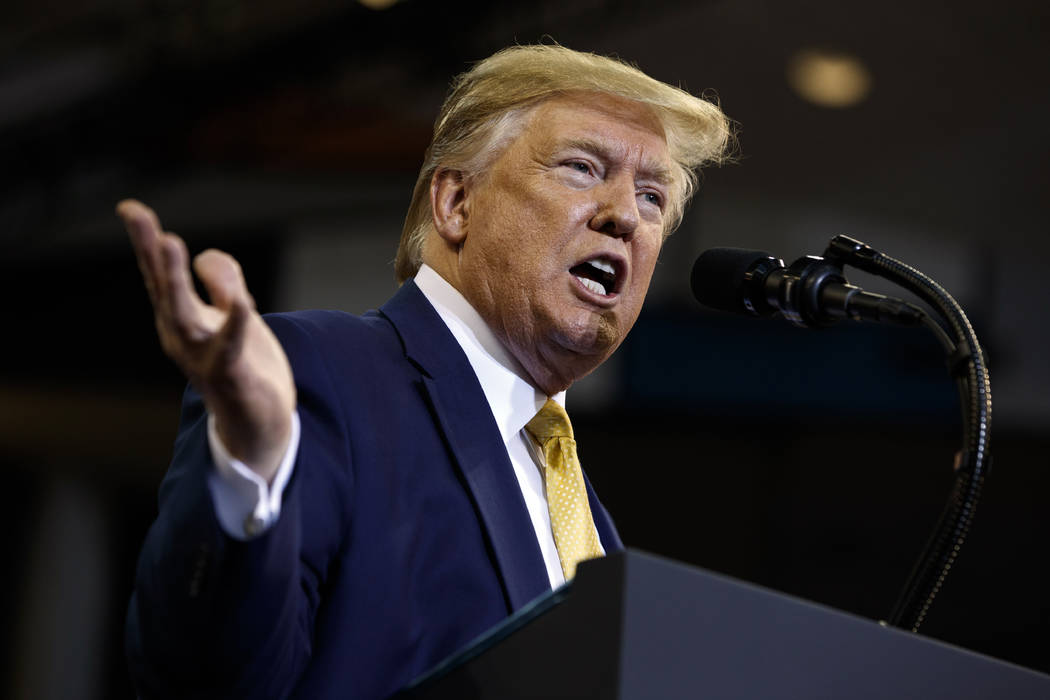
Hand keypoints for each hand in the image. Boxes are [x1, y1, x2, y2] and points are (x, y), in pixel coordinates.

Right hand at [118, 199, 295, 482]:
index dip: (145, 241)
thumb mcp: (234, 314)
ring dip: (178, 280)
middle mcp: (183, 337)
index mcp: (180, 318)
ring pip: (185, 316)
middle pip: (163, 290)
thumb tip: (208, 257)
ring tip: (172, 242)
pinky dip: (235, 325)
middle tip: (142, 219)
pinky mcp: (232, 376)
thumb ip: (224, 283)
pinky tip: (242, 303)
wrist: (257, 423)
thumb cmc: (241, 363)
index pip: (160, 275)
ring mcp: (203, 358)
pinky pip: (232, 348)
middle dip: (152, 253)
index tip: (130, 207)